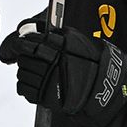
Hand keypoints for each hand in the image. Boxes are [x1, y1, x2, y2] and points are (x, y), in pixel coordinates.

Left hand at [0, 17, 126, 126]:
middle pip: (24, 57)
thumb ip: (59, 36)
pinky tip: (33, 82)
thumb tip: (38, 29)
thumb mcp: (80, 42)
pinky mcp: (45, 96)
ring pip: (22, 72)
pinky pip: (23, 88)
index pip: (32, 42)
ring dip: (25, 70)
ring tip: (34, 71)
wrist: (105, 89)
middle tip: (30, 58)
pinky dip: (24, 84)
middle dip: (25, 56)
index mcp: (62, 48)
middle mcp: (54, 64)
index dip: (24, 42)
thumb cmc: (94, 64)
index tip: (21, 42)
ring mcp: (49, 81)